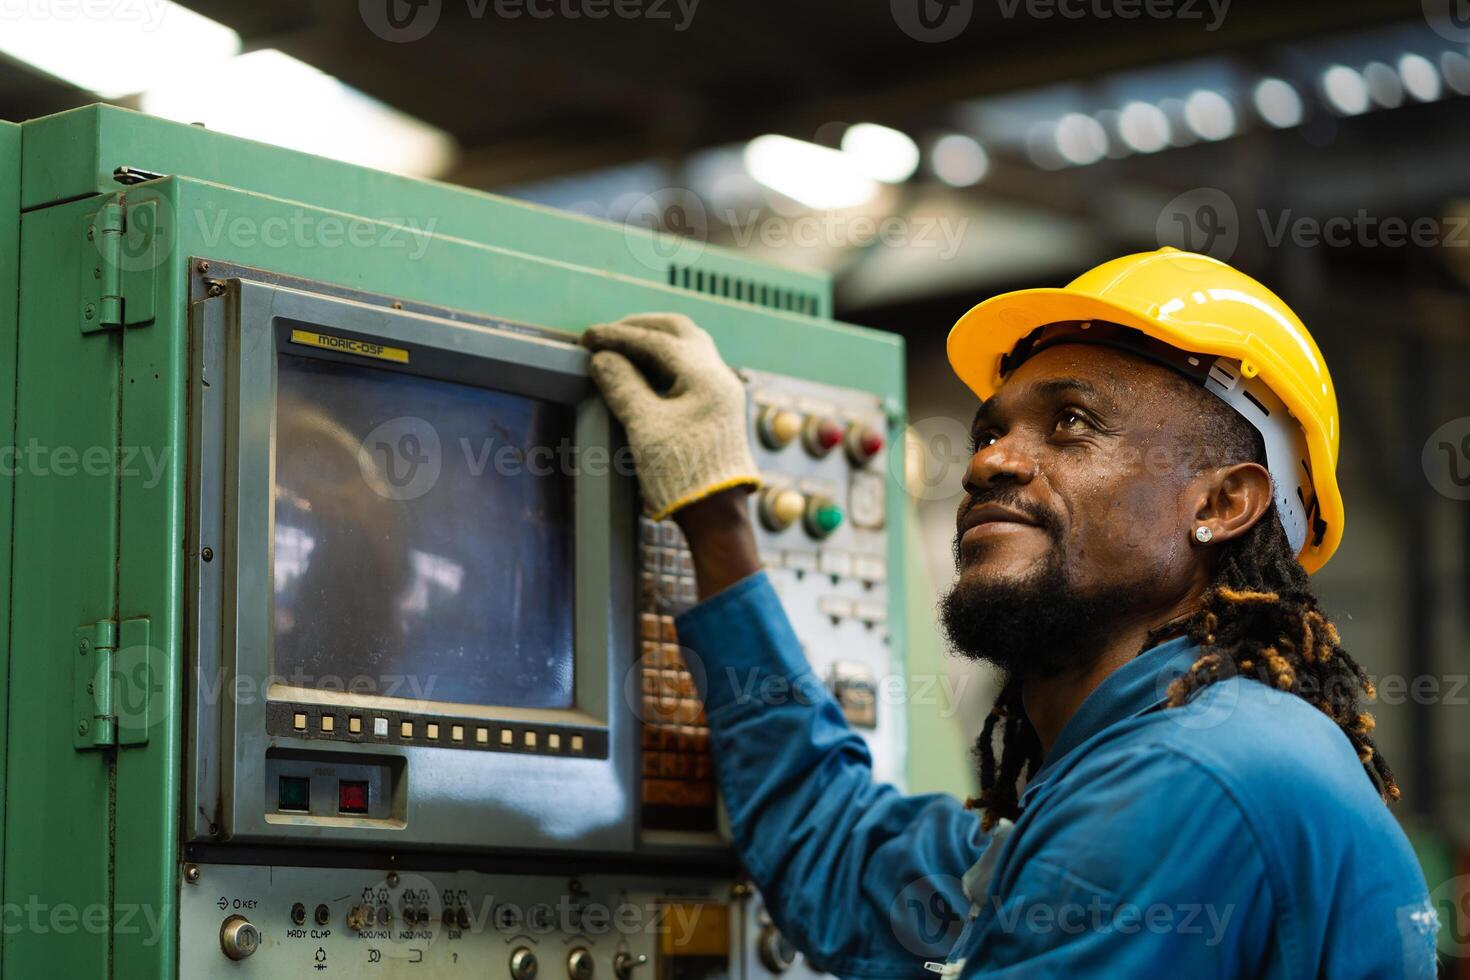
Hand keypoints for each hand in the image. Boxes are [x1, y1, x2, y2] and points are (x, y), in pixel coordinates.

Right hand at [582, 313, 760, 520]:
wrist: (716, 512)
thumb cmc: (681, 472)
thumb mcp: (644, 426)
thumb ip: (622, 385)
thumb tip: (602, 358)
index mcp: (706, 376)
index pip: (657, 340)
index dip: (618, 335)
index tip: (588, 338)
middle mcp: (719, 376)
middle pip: (679, 331)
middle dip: (640, 328)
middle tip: (607, 336)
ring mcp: (721, 391)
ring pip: (688, 347)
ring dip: (653, 342)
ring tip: (620, 350)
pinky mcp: (717, 407)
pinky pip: (690, 367)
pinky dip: (663, 361)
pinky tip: (641, 373)